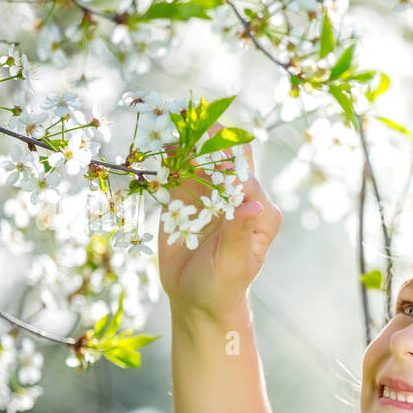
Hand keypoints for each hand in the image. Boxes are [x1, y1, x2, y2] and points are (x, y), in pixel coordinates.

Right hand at [157, 125, 282, 323]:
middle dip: (203, 134)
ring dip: (182, 139)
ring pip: (198, 160)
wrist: (199, 302)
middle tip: (179, 110)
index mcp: (259, 210)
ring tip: (162, 114)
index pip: (241, 174)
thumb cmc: (224, 287)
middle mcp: (238, 196)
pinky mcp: (187, 200)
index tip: (200, 132)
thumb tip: (252, 202)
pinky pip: (177, 174)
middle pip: (222, 158)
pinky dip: (166, 156)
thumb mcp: (234, 264)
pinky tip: (153, 138)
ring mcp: (212, 196)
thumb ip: (240, 233)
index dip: (221, 152)